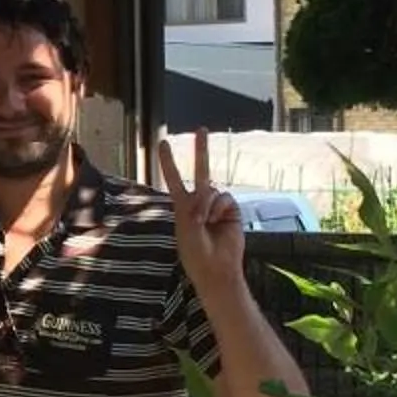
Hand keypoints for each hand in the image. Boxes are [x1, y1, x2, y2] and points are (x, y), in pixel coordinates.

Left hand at [156, 130, 245, 292]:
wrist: (216, 268)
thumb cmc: (195, 251)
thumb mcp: (187, 225)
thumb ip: (195, 204)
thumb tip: (210, 192)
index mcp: (182, 207)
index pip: (174, 179)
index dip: (169, 161)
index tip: (163, 143)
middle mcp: (200, 203)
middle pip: (200, 171)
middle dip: (200, 150)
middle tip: (201, 129)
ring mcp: (217, 206)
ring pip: (212, 188)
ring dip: (205, 204)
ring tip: (204, 222)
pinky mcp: (232, 211)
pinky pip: (224, 198)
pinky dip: (218, 207)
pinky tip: (216, 221)